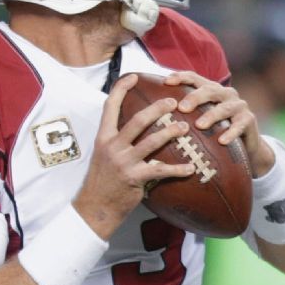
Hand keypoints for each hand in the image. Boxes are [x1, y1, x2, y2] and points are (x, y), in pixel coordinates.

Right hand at [75, 74, 195, 238]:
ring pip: (151, 141)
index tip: (133, 77)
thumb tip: (136, 129)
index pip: (109, 107)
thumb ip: (117, 141)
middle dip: (157, 109)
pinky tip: (190, 168)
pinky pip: (160, 171)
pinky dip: (177, 170)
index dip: (121, 89)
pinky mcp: (134, 178)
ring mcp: (123, 162)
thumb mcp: (102, 156)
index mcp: (103, 138)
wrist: (94, 208)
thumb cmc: (101, 181)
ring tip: (184, 127)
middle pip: (137, 121)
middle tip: (173, 102)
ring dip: (170, 132)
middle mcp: (112, 147)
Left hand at [163, 71, 274, 176]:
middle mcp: (226, 94)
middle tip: (181, 107)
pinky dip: (231, 132)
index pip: (195, 78)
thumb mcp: (199, 118)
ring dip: (212, 115)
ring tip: (199, 125)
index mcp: (211, 89)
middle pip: (210, 90)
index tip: (166, 82)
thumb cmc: (214, 131)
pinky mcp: (249, 120)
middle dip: (195, 97)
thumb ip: (183, 112)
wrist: (245, 147)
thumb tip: (152, 111)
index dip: (181, 77)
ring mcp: (239, 106)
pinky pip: (240, 125)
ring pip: (225, 107)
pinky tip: (221, 141)